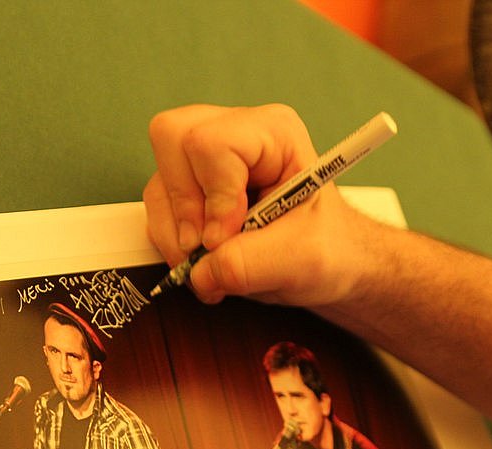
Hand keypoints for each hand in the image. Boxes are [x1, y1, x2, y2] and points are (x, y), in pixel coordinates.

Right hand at [144, 104, 374, 305]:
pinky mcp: (193, 185)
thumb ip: (247, 265)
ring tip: (214, 264)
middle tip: (209, 247)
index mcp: (274, 134)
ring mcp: (209, 159)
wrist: (333, 265)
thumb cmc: (331, 249)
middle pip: (171, 139)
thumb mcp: (301, 261)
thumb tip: (198, 271)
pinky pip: (159, 206)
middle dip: (184, 206)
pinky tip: (206, 260)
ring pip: (159, 179)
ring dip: (176, 233)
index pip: (211, 142)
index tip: (226, 236)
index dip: (213, 196)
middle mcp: (236, 133)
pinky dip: (172, 241)